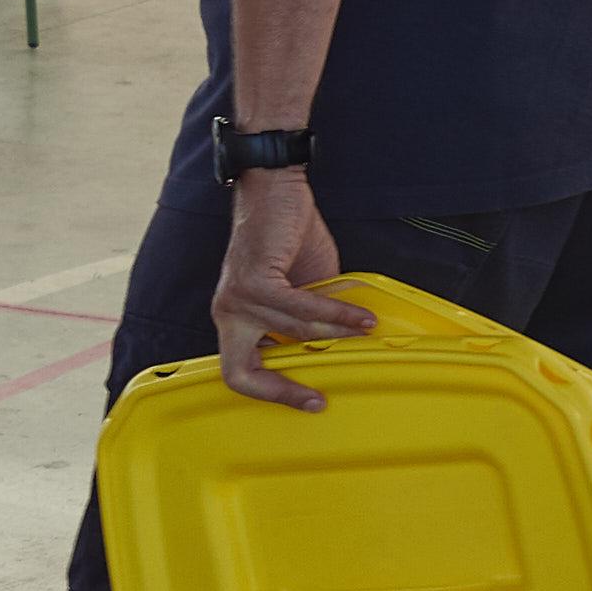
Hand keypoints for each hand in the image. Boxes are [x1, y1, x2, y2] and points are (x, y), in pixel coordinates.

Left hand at [213, 173, 373, 411]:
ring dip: (335, 334)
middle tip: (317, 399)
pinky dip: (334, 313)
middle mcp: (226, 313)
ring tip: (365, 330)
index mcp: (233, 320)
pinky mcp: (254, 279)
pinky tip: (359, 315)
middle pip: (239, 372)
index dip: (271, 393)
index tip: (309, 400)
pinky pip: (300, 309)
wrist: (275, 190)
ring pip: (292, 333)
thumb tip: (342, 349)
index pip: (238, 372)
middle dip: (279, 391)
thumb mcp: (302, 293)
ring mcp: (236, 298)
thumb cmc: (287, 240)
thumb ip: (310, 322)